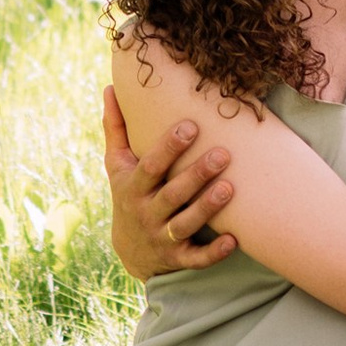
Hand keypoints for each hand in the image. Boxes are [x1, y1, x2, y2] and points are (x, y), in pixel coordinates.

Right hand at [103, 87, 239, 280]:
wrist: (130, 250)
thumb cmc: (128, 193)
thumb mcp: (117, 165)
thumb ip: (116, 128)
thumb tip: (110, 87)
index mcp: (133, 187)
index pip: (151, 166)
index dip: (168, 147)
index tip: (191, 125)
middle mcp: (146, 213)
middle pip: (172, 194)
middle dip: (196, 175)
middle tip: (223, 154)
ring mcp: (162, 237)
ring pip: (185, 224)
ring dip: (207, 208)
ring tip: (230, 188)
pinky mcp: (178, 258)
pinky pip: (196, 259)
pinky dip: (214, 253)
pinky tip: (235, 240)